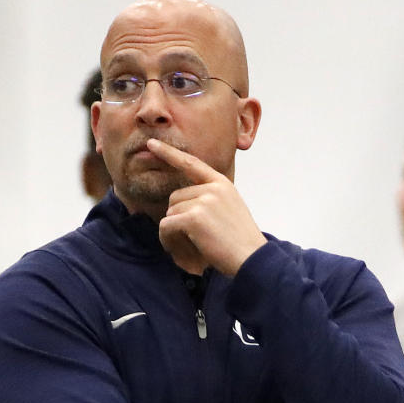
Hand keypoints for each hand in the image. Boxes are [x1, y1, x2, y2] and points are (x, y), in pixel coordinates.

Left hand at [147, 138, 266, 275]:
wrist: (252, 258)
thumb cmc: (240, 242)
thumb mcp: (230, 210)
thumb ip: (209, 200)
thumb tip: (178, 203)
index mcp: (222, 184)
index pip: (191, 163)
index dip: (169, 153)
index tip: (152, 144)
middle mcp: (212, 188)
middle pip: (175, 198)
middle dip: (177, 219)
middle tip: (189, 240)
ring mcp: (203, 201)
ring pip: (170, 213)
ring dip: (174, 232)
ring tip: (191, 247)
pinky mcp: (194, 217)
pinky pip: (167, 226)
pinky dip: (169, 240)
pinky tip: (182, 251)